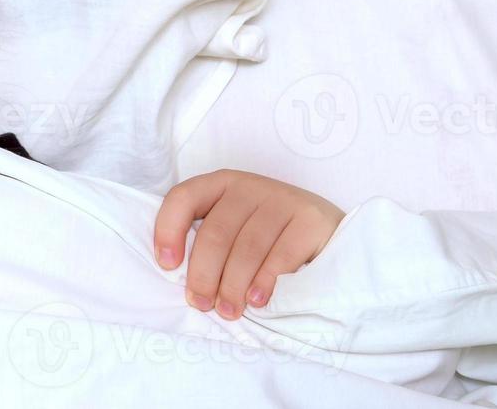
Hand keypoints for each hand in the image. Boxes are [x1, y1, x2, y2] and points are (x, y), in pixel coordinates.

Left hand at [153, 168, 344, 319]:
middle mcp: (249, 186)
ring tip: (228, 311)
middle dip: (203, 274)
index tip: (167, 265)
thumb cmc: (268, 235)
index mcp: (221, 185)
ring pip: (246, 247)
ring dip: (232, 285)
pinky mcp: (310, 220)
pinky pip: (280, 254)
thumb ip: (208, 239)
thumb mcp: (234, 226)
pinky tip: (256, 301)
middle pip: (215, 232)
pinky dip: (264, 281)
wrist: (328, 230)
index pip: (183, 198)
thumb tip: (178, 277)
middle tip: (201, 304)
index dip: (168, 230)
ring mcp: (282, 199)